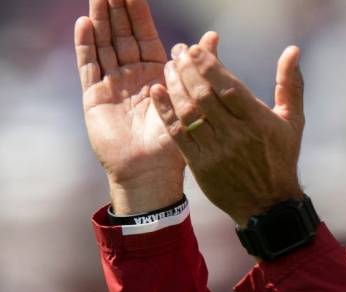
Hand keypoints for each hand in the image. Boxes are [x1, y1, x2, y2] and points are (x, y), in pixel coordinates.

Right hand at [74, 0, 216, 213]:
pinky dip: (86, 45)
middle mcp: (132, 75)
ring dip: (100, 20)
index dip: (138, 12)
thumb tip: (213, 36)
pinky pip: (90, 65)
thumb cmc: (174, 143)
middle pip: (120, 34)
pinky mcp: (95, 97)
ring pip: (104, 44)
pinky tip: (85, 23)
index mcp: (156, 74)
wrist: (152, 172)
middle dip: (116, 9)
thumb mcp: (189, 101)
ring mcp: (112, 84)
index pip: (144, 35)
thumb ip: (197, 68)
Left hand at [150, 40, 304, 225]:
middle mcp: (236, 134)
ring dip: (174, 85)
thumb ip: (290, 83)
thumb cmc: (281, 158)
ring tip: (168, 67)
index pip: (228, 86)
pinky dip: (165, 111)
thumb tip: (293, 50)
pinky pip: (177, 133)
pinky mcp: (200, 164)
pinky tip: (157, 92)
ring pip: (188, 111)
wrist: (268, 204)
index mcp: (258, 121)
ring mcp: (216, 150)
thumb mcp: (292, 121)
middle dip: (187, 69)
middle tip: (178, 51)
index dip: (209, 65)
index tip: (196, 48)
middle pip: (204, 95)